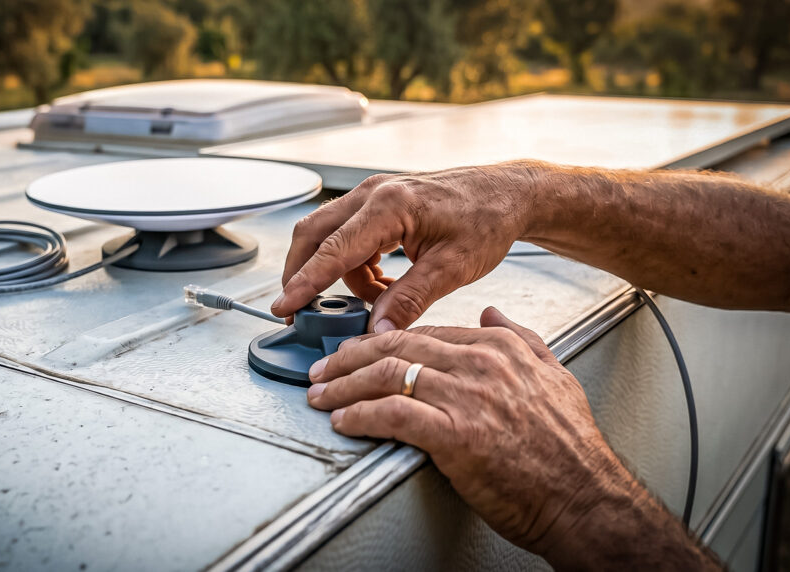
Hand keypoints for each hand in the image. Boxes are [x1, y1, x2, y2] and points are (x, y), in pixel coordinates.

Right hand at [271, 162, 546, 330]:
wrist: (506, 195)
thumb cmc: (487, 220)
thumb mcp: (452, 268)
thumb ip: (410, 300)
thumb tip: (376, 332)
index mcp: (390, 206)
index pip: (332, 251)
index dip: (304, 284)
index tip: (284, 308)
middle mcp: (373, 193)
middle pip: (312, 235)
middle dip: (302, 275)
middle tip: (299, 311)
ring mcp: (372, 194)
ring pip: (327, 237)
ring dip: (338, 275)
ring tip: (376, 301)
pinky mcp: (377, 202)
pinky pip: (347, 236)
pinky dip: (354, 266)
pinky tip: (383, 285)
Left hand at [306, 307, 718, 568]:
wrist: (586, 499)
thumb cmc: (569, 449)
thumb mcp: (554, 376)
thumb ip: (521, 338)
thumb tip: (491, 312)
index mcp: (499, 348)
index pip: (424, 333)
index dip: (381, 342)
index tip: (357, 352)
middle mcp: (479, 364)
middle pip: (395, 347)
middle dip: (348, 357)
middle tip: (322, 369)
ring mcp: (466, 397)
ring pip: (386, 377)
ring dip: (342, 386)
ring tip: (319, 395)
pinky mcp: (455, 435)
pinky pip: (391, 416)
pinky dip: (358, 416)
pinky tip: (343, 421)